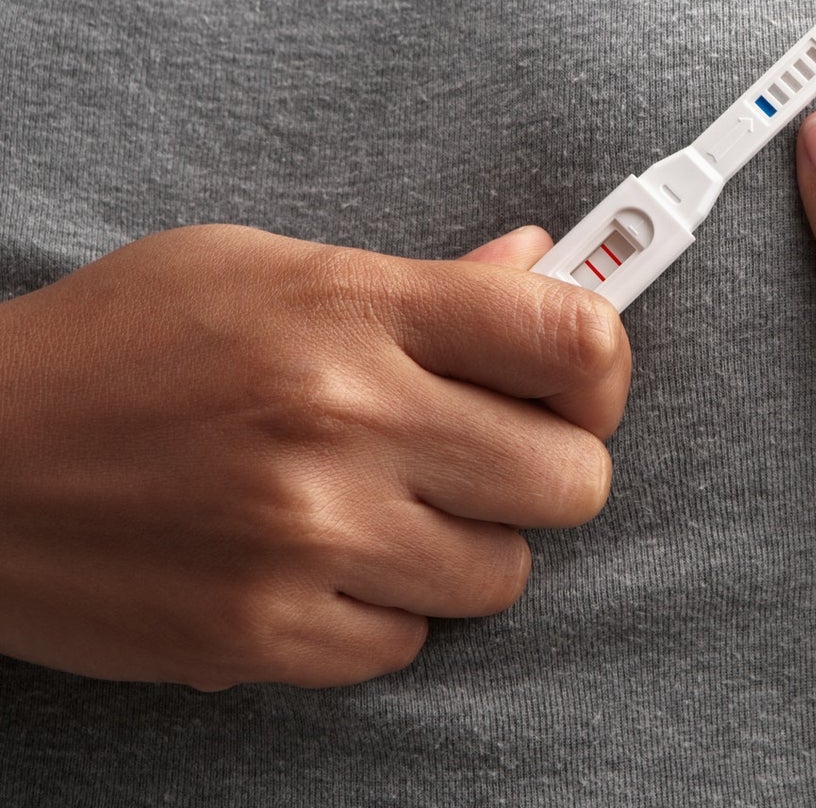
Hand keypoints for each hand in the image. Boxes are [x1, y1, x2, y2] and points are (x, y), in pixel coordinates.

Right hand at [0, 223, 628, 689]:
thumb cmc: (118, 347)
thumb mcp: (262, 269)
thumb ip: (419, 283)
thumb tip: (538, 267)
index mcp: (356, 309)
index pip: (576, 336)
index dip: (601, 368)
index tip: (574, 384)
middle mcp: (346, 419)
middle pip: (574, 478)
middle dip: (544, 470)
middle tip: (485, 458)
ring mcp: (308, 535)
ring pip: (502, 574)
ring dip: (462, 548)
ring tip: (385, 511)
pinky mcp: (262, 633)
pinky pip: (407, 645)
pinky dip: (380, 615)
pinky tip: (319, 566)